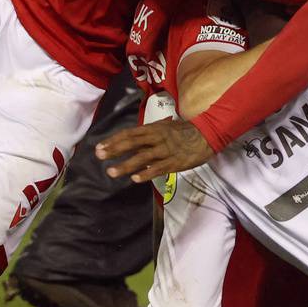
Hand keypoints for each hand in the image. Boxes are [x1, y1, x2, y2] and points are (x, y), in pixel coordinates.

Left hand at [97, 116, 215, 183]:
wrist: (208, 135)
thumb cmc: (186, 131)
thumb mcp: (166, 127)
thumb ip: (151, 133)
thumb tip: (134, 138)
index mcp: (154, 128)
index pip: (130, 133)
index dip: (114, 140)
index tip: (100, 146)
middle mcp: (158, 138)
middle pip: (132, 144)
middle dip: (114, 150)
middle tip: (99, 156)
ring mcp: (166, 150)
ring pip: (142, 158)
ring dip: (126, 165)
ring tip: (111, 172)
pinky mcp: (175, 162)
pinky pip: (158, 168)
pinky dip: (147, 173)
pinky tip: (135, 179)